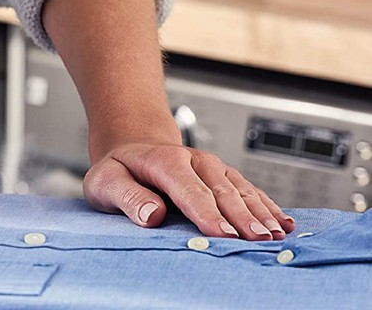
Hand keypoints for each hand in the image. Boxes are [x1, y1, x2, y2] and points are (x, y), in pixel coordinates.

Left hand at [83, 141, 294, 240]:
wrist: (132, 149)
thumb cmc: (119, 170)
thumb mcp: (106, 181)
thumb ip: (127, 197)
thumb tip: (151, 215)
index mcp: (165, 161)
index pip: (189, 190)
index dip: (207, 213)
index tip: (222, 234)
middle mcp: (194, 161)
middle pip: (222, 192)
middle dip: (242, 217)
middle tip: (259, 241)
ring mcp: (213, 168)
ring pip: (241, 191)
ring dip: (261, 213)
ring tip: (277, 236)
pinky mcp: (224, 176)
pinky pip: (250, 190)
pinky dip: (268, 206)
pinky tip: (284, 222)